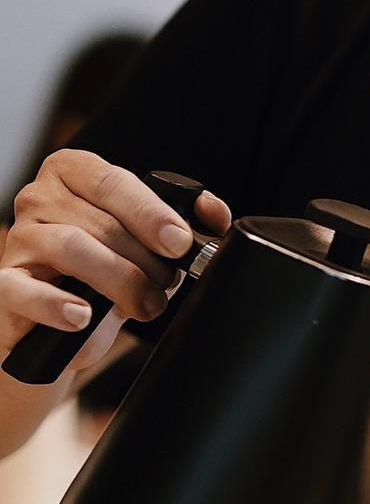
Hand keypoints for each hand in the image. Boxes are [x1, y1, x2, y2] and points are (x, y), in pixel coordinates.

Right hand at [1, 151, 231, 374]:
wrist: (60, 330)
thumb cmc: (103, 277)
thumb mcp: (143, 246)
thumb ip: (179, 223)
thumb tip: (215, 214)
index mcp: (73, 174)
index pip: (113, 181)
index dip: (151, 212)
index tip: (179, 241)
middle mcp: (39, 198)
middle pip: (100, 221)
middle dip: (145, 259)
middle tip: (167, 284)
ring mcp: (18, 240)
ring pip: (71, 248)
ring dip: (119, 282)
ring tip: (144, 305)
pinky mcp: (3, 284)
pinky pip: (24, 289)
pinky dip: (57, 304)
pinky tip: (82, 315)